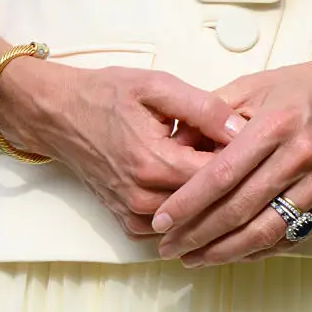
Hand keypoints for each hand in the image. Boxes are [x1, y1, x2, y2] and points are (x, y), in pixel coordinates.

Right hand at [0, 59, 240, 239]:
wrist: (59, 115)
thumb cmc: (105, 95)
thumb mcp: (157, 86)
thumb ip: (204, 108)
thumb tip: (243, 128)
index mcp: (154, 164)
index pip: (220, 177)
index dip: (244, 159)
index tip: (253, 140)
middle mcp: (144, 199)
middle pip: (211, 202)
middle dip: (231, 179)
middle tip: (241, 151)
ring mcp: (134, 216)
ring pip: (195, 217)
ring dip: (211, 196)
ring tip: (215, 164)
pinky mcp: (128, 223)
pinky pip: (174, 226)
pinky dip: (190, 209)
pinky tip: (195, 183)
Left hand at [151, 42, 311, 264]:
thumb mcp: (259, 84)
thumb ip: (215, 113)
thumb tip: (174, 142)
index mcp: (275, 125)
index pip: (221, 174)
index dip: (188, 203)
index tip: (162, 220)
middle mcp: (299, 157)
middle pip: (239, 209)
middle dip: (198, 235)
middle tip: (169, 247)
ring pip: (266, 230)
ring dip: (225, 251)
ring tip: (195, 258)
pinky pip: (295, 234)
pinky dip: (262, 250)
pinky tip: (236, 254)